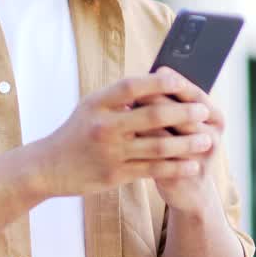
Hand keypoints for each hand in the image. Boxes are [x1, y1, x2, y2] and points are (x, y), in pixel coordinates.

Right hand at [30, 69, 213, 198]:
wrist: (48, 167)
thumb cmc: (76, 132)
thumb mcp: (90, 107)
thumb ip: (119, 98)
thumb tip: (159, 83)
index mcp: (97, 103)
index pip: (131, 87)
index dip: (158, 83)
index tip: (181, 81)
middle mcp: (103, 126)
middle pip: (151, 117)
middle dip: (183, 113)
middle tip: (204, 111)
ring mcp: (110, 152)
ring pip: (157, 147)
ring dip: (186, 144)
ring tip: (207, 141)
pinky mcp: (115, 174)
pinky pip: (152, 170)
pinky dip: (175, 167)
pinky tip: (192, 165)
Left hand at [135, 68, 225, 212]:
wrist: (189, 190)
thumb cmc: (180, 146)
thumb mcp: (185, 123)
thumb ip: (175, 102)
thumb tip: (153, 72)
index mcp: (216, 118)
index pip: (196, 94)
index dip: (176, 81)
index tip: (159, 68)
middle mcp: (213, 136)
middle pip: (181, 111)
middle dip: (156, 98)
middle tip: (135, 89)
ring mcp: (199, 157)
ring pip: (168, 133)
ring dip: (145, 120)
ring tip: (125, 108)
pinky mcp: (182, 173)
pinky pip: (159, 154)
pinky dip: (140, 141)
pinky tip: (125, 133)